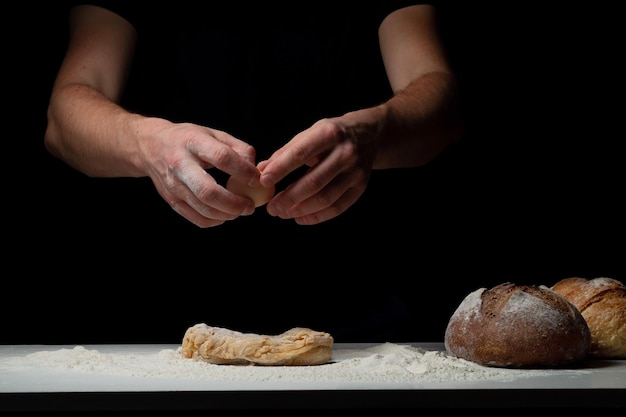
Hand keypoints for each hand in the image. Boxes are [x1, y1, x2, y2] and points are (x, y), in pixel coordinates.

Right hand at [144, 120, 261, 226]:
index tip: (257, 180)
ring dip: (227, 214)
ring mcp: (173, 184)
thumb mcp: (213, 133)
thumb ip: (238, 148)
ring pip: (202, 208)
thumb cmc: (189, 139)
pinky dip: (214, 221)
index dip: (243, 171)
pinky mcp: (170, 199)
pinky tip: (224, 214)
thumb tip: (256, 169)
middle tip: (250, 205)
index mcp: (193, 142)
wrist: (151, 146)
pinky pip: (195, 218)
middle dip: (234, 203)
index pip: (222, 157)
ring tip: (241, 210)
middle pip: (208, 191)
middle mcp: (180, 164)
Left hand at [258, 110, 379, 224]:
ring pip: (325, 198)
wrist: (368, 135)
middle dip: (289, 197)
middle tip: (271, 208)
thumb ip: (285, 152)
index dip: (280, 169)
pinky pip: (337, 208)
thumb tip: (261, 170)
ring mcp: (356, 171)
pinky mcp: (361, 187)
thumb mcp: (309, 134)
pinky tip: (299, 218)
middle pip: (314, 182)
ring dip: (300, 210)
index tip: (263, 181)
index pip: (300, 153)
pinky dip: (316, 217)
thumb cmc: (330, 135)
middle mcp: (345, 152)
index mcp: (329, 133)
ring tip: (282, 213)